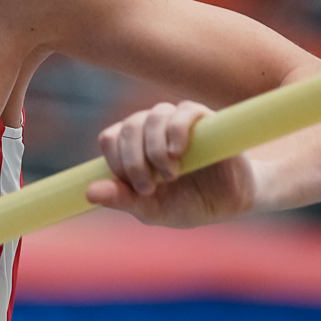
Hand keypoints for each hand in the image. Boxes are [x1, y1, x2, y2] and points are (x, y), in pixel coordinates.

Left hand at [88, 99, 254, 227]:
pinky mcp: (205, 120)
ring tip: (170, 175)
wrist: (231, 203)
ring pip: (153, 116)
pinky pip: (185, 111)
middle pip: (129, 126)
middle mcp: (152, 130)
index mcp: (134, 148)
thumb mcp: (152, 210)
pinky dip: (177, 130)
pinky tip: (177, 152)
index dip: (116, 162)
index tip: (136, 188)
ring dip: (154, 148)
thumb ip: (122, 200)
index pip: (111, 139)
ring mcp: (177, 123)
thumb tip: (89, 192)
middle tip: (148, 187)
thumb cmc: (188, 204)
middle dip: (133, 160)